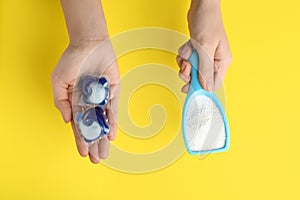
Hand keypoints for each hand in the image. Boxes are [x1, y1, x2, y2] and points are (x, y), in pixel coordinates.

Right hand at [51, 40, 119, 163]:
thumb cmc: (72, 60)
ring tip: (104, 153)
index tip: (82, 153)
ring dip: (104, 137)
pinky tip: (113, 135)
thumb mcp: (59, 80)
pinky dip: (113, 122)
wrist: (89, 43)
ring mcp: (101, 97)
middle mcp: (89, 102)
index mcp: (75, 101)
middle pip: (92, 127)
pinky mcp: (113, 91)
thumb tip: (67, 120)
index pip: (78, 125)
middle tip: (96, 160)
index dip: (80, 139)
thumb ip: (61, 101)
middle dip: (94, 143)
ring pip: (103, 121)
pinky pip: (113, 109)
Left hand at [177, 0, 231, 91]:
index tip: (190, 86)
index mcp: (222, 62)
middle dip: (189, 72)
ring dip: (184, 62)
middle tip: (187, 64)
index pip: (213, 84)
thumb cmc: (208, 22)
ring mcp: (205, 57)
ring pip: (190, 70)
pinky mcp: (197, 52)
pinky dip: (183, 54)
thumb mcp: (205, 47)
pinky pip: (186, 61)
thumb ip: (204, 69)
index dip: (200, 88)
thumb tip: (205, 87)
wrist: (201, 7)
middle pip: (198, 79)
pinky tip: (188, 46)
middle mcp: (214, 62)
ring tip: (188, 52)